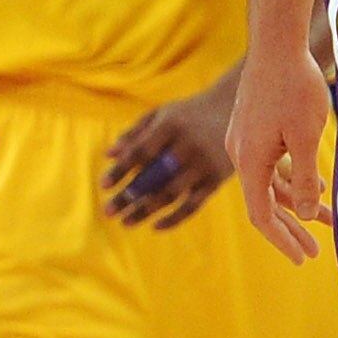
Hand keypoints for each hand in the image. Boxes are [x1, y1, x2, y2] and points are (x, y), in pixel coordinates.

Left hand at [103, 73, 238, 227]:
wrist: (234, 111)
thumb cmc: (188, 114)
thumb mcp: (161, 114)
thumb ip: (135, 133)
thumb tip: (109, 155)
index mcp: (171, 126)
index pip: (140, 152)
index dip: (120, 170)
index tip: (102, 186)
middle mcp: (187, 146)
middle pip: (152, 177)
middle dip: (128, 196)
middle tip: (107, 212)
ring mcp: (203, 164)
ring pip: (171, 194)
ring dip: (145, 210)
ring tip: (124, 222)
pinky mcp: (216, 180)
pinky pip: (193, 205)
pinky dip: (174, 218)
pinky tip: (155, 226)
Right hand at [227, 42, 333, 263]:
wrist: (276, 44)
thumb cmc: (294, 87)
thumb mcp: (307, 136)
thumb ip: (305, 177)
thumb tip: (305, 211)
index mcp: (250, 160)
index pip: (262, 213)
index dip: (282, 239)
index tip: (302, 258)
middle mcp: (242, 154)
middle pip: (264, 202)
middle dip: (290, 228)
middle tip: (312, 253)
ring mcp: (246, 140)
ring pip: (271, 183)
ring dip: (296, 202)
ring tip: (325, 219)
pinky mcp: (254, 128)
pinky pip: (272, 164)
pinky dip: (292, 178)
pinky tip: (316, 183)